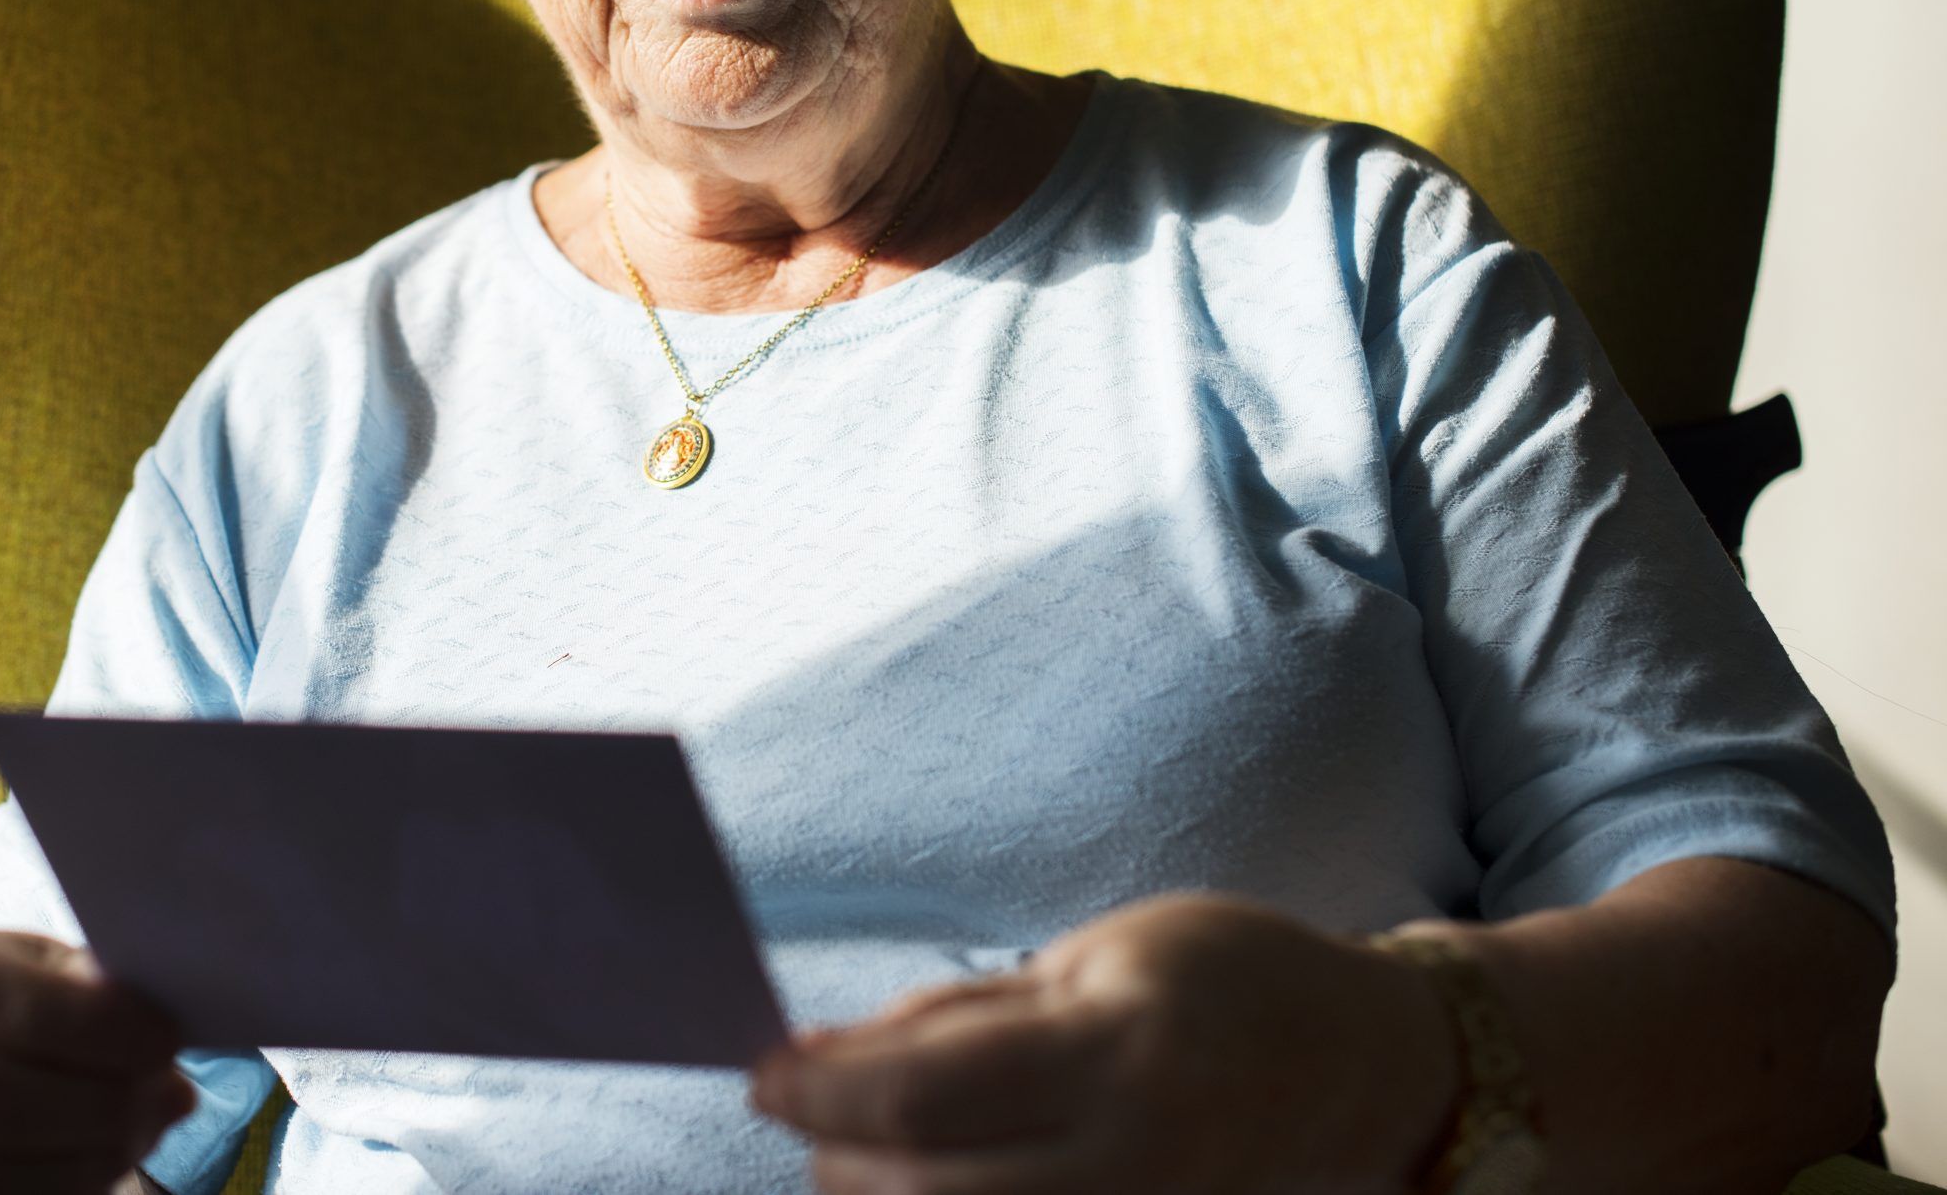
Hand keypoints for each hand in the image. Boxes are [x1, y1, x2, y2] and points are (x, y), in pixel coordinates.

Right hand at [0, 923, 196, 1193]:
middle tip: (173, 1090)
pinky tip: (113, 1158)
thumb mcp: (34, 965)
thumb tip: (141, 1018)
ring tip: (154, 1123)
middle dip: (96, 1099)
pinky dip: (64, 1189)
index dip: (76, 1019)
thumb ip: (80, 981)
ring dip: (88, 1155)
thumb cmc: (5, 999)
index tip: (163, 1035)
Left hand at [747, 892, 1459, 1193]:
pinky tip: (939, 1182)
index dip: (820, 1093)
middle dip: (838, 1159)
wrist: (1367, 1064)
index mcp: (1118, 1051)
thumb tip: (821, 1061)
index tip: (761, 1073)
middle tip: (807, 1112)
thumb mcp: (1086, 957)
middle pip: (927, 1194)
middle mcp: (1140, 1161)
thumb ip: (955, 1017)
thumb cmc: (1222, 979)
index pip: (923, 1095)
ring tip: (870, 1153)